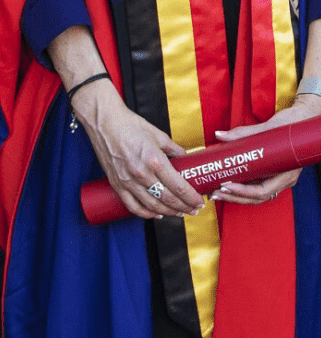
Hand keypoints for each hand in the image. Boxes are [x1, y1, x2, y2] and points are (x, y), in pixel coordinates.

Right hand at [71, 80, 203, 219]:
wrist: (104, 123)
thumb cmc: (131, 125)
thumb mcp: (159, 135)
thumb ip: (174, 149)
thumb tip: (185, 157)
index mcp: (155, 160)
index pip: (178, 186)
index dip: (190, 198)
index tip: (199, 202)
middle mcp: (142, 174)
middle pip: (167, 199)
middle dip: (183, 207)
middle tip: (193, 210)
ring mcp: (128, 181)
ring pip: (151, 205)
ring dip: (168, 212)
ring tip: (179, 213)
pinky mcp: (117, 184)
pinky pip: (132, 205)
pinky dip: (145, 213)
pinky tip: (155, 214)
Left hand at [210, 94, 320, 205]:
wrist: (307, 116)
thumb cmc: (293, 122)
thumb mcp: (269, 127)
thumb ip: (244, 133)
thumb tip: (219, 135)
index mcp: (288, 172)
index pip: (263, 191)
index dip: (243, 191)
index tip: (227, 186)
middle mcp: (285, 179)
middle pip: (258, 197)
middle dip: (236, 197)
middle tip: (216, 192)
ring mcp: (280, 178)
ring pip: (257, 195)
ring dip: (237, 196)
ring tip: (218, 192)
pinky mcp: (275, 173)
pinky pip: (259, 186)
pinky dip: (244, 188)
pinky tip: (230, 185)